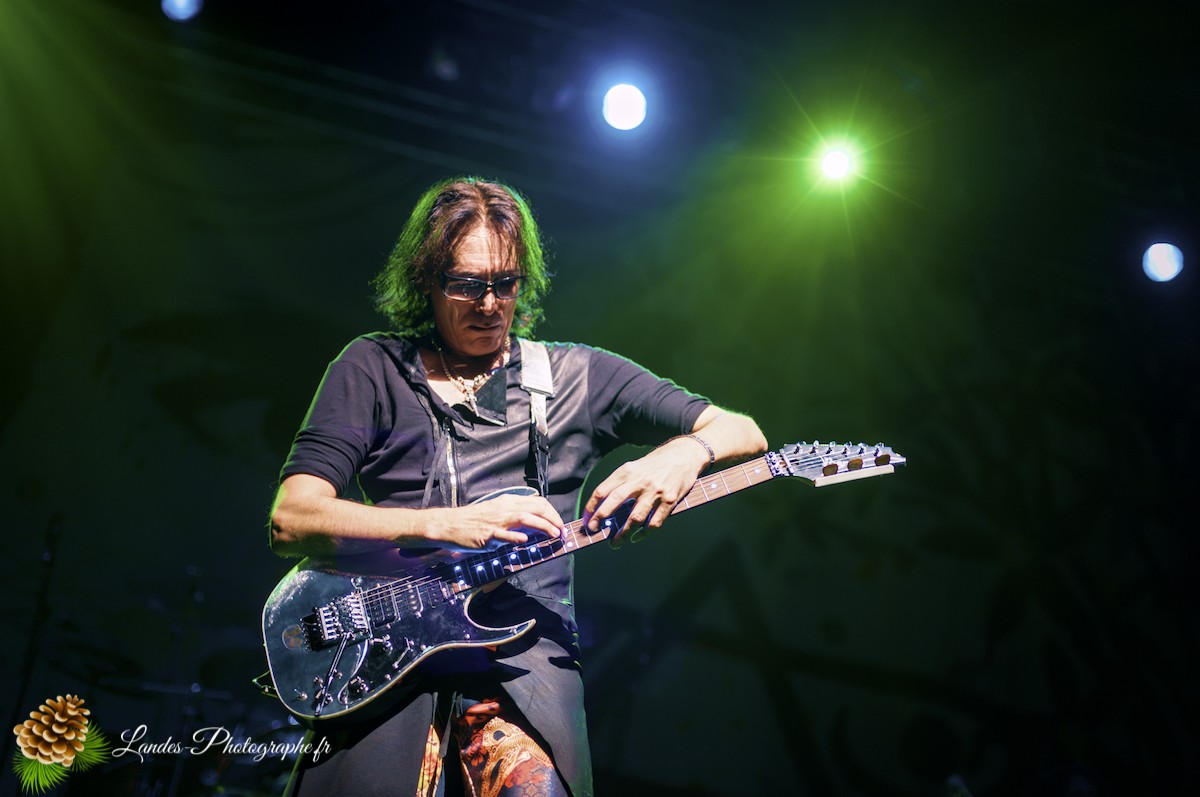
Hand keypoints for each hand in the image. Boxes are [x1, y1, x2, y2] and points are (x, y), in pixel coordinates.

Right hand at [431, 493, 564, 550]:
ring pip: (525, 518)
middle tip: (562, 531)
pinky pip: (503, 534)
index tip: (560, 524)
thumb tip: (535, 524)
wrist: (450, 524)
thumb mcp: (497, 511)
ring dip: (543, 526)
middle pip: (536, 508)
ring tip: (554, 535)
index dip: (553, 513)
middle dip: (553, 519)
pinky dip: (515, 537)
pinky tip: (525, 540)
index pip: (538, 502)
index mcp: (509, 501)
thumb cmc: (474, 520)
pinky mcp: (487, 535)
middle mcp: (505, 508)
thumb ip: (515, 515)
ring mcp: (496, 521)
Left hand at [582, 437, 709, 548]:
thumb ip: (622, 483)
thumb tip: (605, 506)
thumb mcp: (635, 466)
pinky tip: (637, 537)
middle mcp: (639, 481)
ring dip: (622, 533)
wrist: (685, 454)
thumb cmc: (657, 462)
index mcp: (627, 471)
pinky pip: (654, 523)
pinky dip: (644, 534)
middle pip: (614, 502)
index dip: (591, 506)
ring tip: (615, 543)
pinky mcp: (669, 500)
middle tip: (593, 530)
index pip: (602, 490)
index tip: (587, 518)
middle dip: (600, 519)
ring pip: (634, 518)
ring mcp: (655, 491)